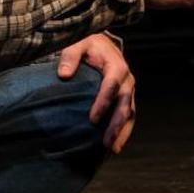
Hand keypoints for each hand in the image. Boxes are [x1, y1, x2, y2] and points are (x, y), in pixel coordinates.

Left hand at [57, 34, 134, 153]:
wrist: (102, 44)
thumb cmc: (87, 44)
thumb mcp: (77, 43)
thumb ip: (69, 56)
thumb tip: (63, 75)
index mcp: (116, 66)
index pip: (111, 86)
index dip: (103, 102)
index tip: (92, 119)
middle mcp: (127, 79)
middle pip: (124, 104)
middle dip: (116, 124)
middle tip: (106, 142)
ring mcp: (128, 90)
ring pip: (130, 113)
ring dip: (123, 131)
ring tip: (113, 149)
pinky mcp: (126, 98)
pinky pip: (128, 116)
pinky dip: (123, 131)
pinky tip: (115, 146)